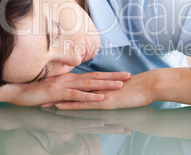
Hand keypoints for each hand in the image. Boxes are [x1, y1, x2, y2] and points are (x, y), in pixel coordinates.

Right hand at [8, 71, 130, 106]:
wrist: (17, 89)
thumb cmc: (36, 89)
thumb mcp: (55, 86)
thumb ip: (68, 84)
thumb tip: (79, 85)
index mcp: (71, 77)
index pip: (93, 74)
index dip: (108, 74)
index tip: (122, 74)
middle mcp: (70, 78)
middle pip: (95, 77)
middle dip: (113, 76)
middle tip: (128, 76)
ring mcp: (64, 84)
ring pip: (89, 84)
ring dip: (105, 85)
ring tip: (120, 85)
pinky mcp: (58, 92)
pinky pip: (76, 95)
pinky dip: (89, 96)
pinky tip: (100, 97)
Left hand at [54, 68, 190, 109]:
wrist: (150, 84)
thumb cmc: (141, 88)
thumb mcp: (125, 89)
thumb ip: (115, 90)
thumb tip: (110, 92)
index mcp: (101, 85)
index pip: (79, 84)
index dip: (65, 85)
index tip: (52, 86)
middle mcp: (97, 88)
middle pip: (72, 89)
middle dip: (56, 91)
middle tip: (40, 91)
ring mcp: (100, 94)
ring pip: (74, 96)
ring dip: (58, 99)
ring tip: (43, 101)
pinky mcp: (104, 102)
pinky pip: (84, 104)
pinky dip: (71, 105)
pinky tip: (60, 106)